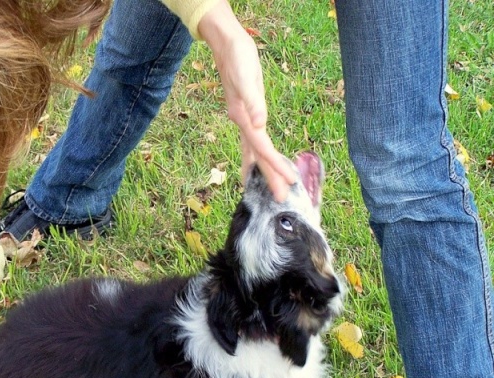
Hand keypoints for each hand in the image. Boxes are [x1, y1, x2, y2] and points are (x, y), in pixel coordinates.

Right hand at [197, 0, 295, 200]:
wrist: (225, 45)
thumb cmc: (236, 58)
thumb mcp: (246, 76)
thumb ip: (252, 101)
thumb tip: (259, 124)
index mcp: (244, 117)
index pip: (261, 148)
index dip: (274, 165)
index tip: (287, 181)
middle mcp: (243, 122)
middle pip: (257, 156)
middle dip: (270, 176)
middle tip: (281, 198)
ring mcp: (243, 119)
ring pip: (254, 151)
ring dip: (263, 170)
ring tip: (272, 188)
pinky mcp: (246, 113)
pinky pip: (253, 141)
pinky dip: (257, 155)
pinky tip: (258, 161)